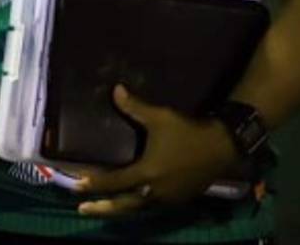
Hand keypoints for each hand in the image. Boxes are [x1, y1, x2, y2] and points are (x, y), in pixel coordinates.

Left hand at [73, 85, 238, 217]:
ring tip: (102, 208)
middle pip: (123, 205)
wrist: (222, 147)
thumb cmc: (187, 132)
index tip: (76, 185)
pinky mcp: (180, 199)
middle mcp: (155, 191)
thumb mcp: (159, 117)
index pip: (113, 182)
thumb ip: (134, 107)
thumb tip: (115, 89)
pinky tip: (132, 202)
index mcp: (147, 173)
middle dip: (102, 208)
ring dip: (119, 209)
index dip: (94, 184)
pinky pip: (153, 206)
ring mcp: (169, 198)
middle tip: (82, 209)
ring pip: (139, 208)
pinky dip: (138, 206)